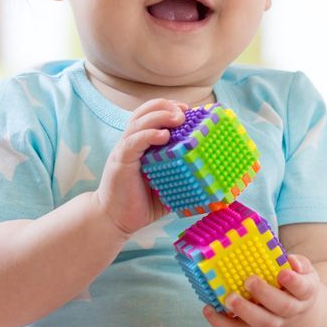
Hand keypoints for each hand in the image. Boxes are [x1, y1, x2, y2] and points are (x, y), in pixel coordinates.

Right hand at [93, 98, 186, 236]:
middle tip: (184, 112)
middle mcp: (132, 142)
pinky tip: (163, 135)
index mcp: (142, 144)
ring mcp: (125, 150)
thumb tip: (212, 182)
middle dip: (166, 106)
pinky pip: (133, 142)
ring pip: (139, 122)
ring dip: (159, 116)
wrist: (114, 220)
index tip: (188, 110)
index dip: (169, 107)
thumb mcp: (168, 187)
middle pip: (145, 111)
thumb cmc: (142, 204)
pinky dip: (148, 135)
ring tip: (177, 118)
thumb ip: (183, 178)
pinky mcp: (121, 162)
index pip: (153, 114)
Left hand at [201, 254, 318, 326]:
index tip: (283, 273)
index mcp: (304, 294)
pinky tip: (208, 309)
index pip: (303, 289)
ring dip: (244, 311)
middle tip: (249, 280)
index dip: (294, 282)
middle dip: (265, 294)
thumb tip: (291, 260)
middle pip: (282, 307)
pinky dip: (221, 322)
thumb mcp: (305, 274)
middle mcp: (291, 311)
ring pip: (262, 323)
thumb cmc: (296, 287)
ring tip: (230, 298)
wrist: (297, 318)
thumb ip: (300, 265)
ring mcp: (272, 323)